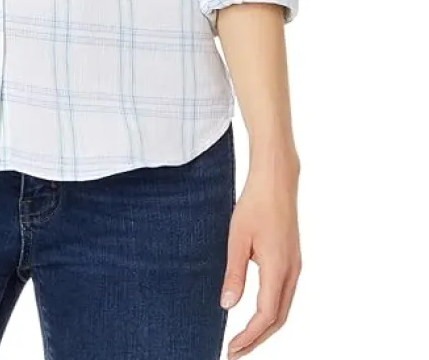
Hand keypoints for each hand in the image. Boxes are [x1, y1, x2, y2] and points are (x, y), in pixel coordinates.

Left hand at [221, 160, 301, 357]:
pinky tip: (257, 312)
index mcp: (279, 268)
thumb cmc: (255, 203)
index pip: (266, 315)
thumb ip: (234, 273)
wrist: (277, 179)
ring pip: (283, 308)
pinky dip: (272, 311)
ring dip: (265, 327)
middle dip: (257, 339)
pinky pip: (285, 294)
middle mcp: (292, 272)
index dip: (250, 337)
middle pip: (278, 319)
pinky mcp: (293, 259)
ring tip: (244, 338)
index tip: (232, 349)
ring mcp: (295, 266)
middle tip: (235, 351)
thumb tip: (227, 305)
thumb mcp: (237, 238)